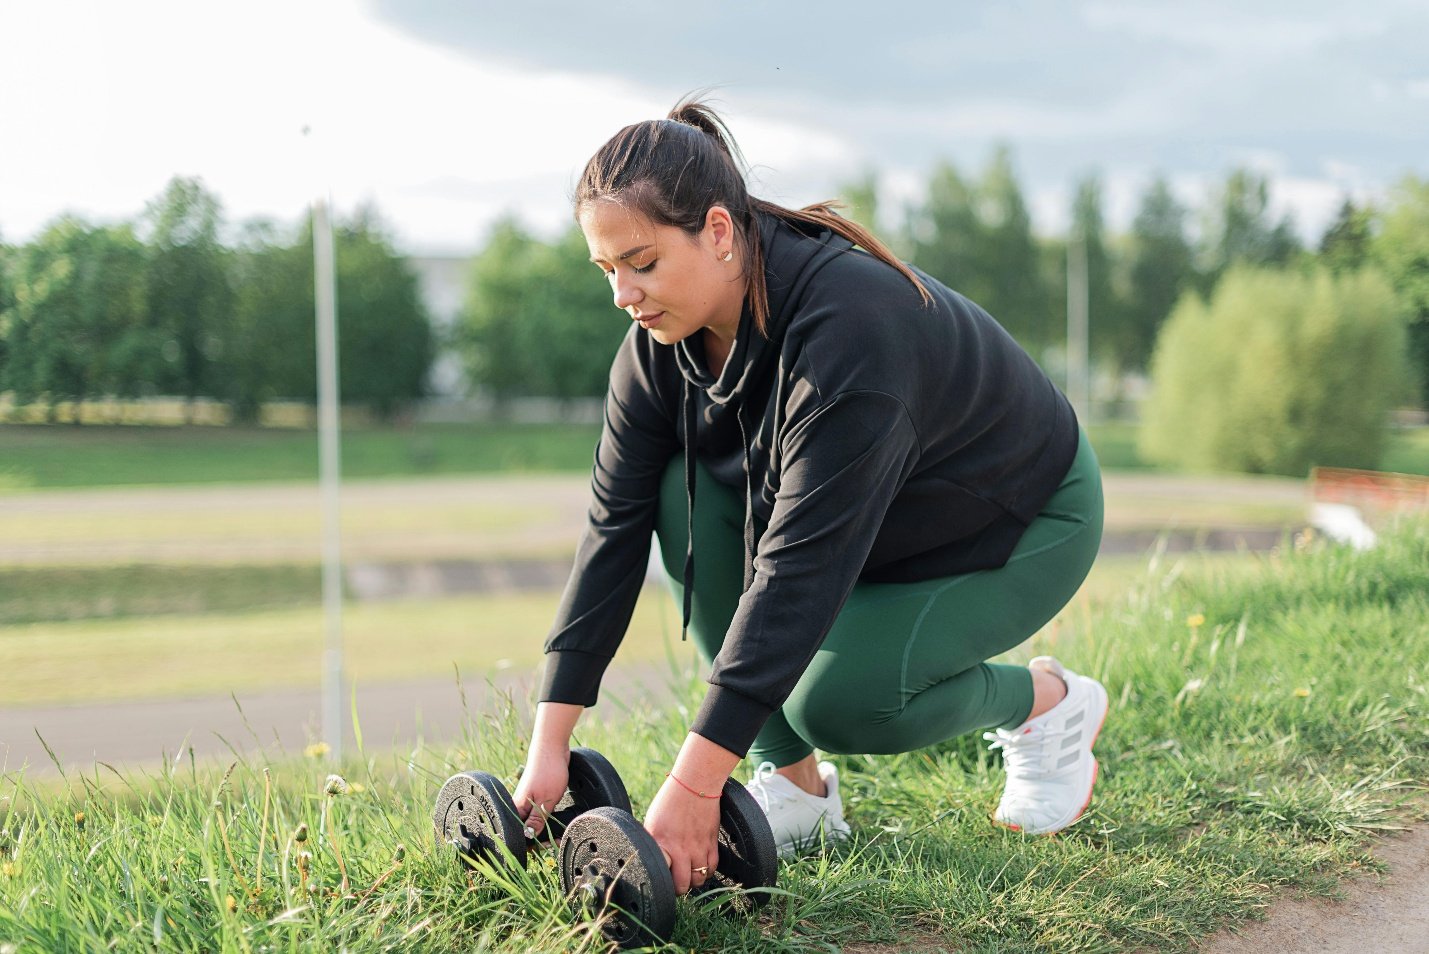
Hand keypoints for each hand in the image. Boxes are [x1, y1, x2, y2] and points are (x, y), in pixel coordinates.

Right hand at [511, 744, 568, 839]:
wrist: (552, 746)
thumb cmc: (548, 771)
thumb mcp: (546, 799)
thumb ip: (538, 820)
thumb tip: (528, 838)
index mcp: (518, 808)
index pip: (518, 834)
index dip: (531, 844)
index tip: (547, 847)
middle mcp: (521, 805)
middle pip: (526, 830)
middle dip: (541, 839)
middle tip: (558, 842)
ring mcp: (529, 800)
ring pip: (534, 822)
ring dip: (545, 830)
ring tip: (560, 836)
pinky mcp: (537, 794)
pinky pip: (539, 812)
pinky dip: (547, 818)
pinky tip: (555, 821)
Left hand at [644, 774, 721, 895]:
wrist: (695, 784)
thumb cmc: (670, 800)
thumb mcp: (652, 822)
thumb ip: (653, 842)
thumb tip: (651, 856)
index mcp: (662, 844)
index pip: (662, 878)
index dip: (661, 883)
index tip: (660, 881)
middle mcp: (681, 850)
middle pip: (683, 886)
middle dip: (679, 888)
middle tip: (676, 882)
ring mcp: (699, 848)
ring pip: (699, 880)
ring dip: (694, 880)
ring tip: (688, 874)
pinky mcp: (712, 843)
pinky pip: (713, 868)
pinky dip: (707, 871)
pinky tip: (701, 865)